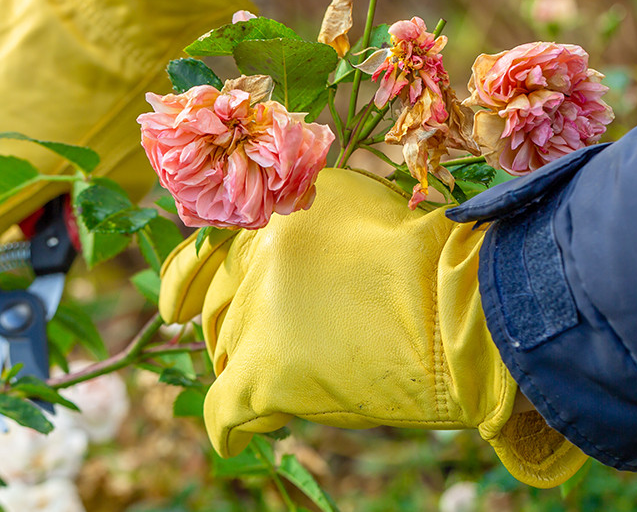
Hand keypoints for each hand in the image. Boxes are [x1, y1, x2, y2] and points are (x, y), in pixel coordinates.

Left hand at [159, 168, 587, 487]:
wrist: (462, 306)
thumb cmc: (429, 256)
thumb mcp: (359, 203)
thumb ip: (306, 213)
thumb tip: (280, 229)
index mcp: (272, 216)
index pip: (202, 252)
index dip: (185, 283)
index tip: (174, 307)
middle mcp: (253, 261)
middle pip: (219, 309)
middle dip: (234, 331)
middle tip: (264, 348)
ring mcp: (255, 317)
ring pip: (224, 355)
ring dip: (245, 370)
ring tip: (283, 382)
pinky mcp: (265, 373)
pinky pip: (224, 408)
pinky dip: (228, 423)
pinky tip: (237, 432)